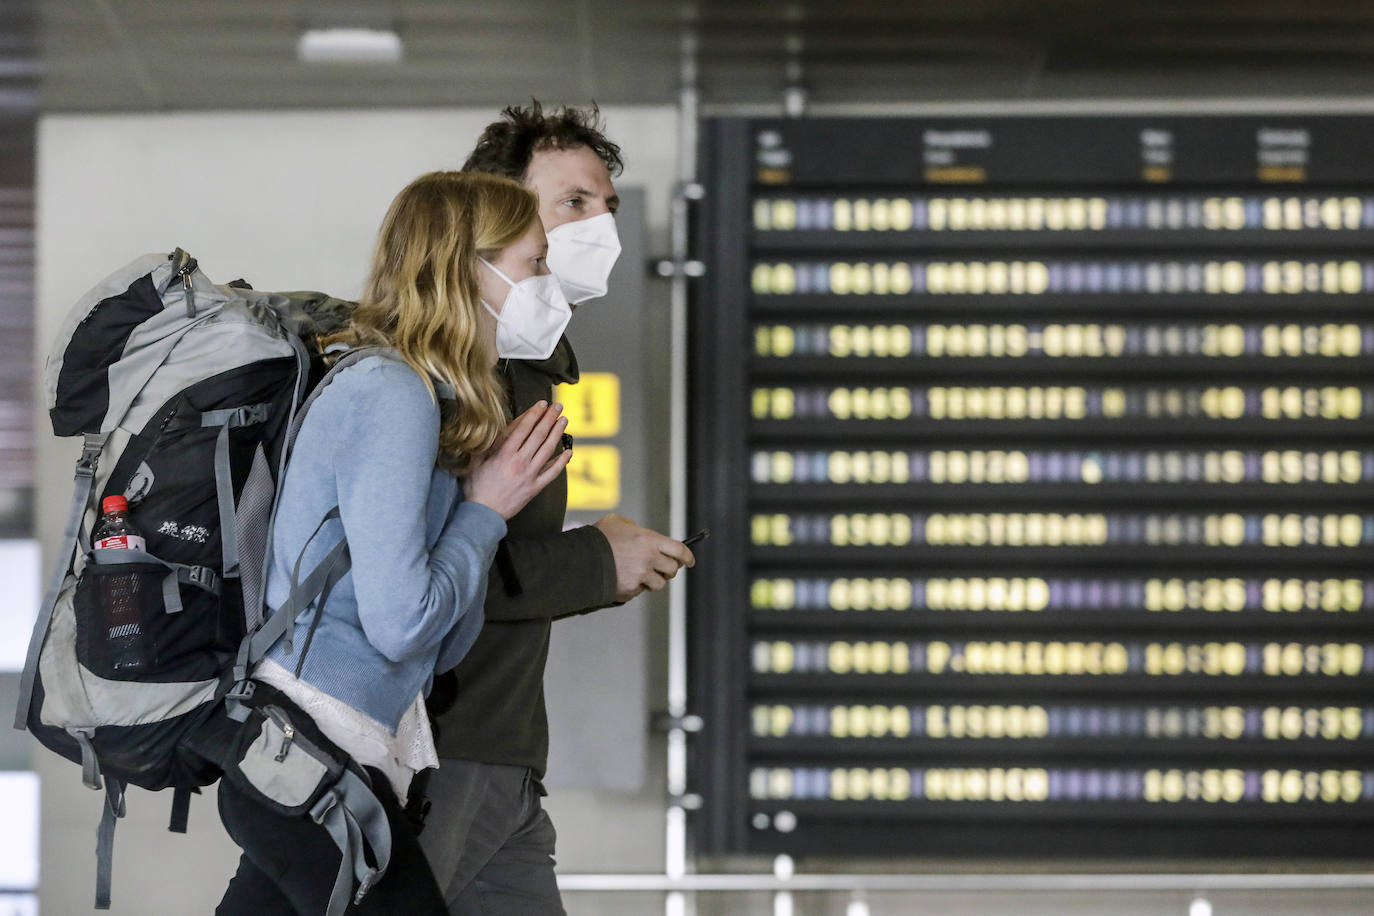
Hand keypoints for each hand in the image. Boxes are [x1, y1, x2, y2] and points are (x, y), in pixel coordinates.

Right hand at [465, 401, 570, 519]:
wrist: (483, 514)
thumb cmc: (476, 488)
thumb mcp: (475, 462)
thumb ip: (485, 444)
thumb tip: (489, 427)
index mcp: (504, 454)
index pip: (523, 428)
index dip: (533, 414)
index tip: (541, 404)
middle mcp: (519, 462)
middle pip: (538, 435)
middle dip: (549, 418)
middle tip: (557, 406)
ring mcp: (530, 475)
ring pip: (548, 450)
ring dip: (557, 433)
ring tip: (564, 420)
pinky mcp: (535, 487)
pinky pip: (552, 472)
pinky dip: (562, 461)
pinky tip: (568, 451)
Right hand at [594, 514, 695, 602]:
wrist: (580, 559)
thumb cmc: (598, 538)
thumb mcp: (618, 522)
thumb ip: (635, 528)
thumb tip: (642, 534)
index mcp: (650, 540)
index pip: (680, 550)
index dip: (688, 557)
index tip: (689, 561)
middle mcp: (649, 559)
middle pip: (672, 569)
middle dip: (670, 569)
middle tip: (663, 568)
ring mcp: (640, 577)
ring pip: (659, 584)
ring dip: (653, 580)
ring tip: (640, 574)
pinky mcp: (630, 590)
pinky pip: (640, 591)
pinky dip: (635, 587)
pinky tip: (624, 578)